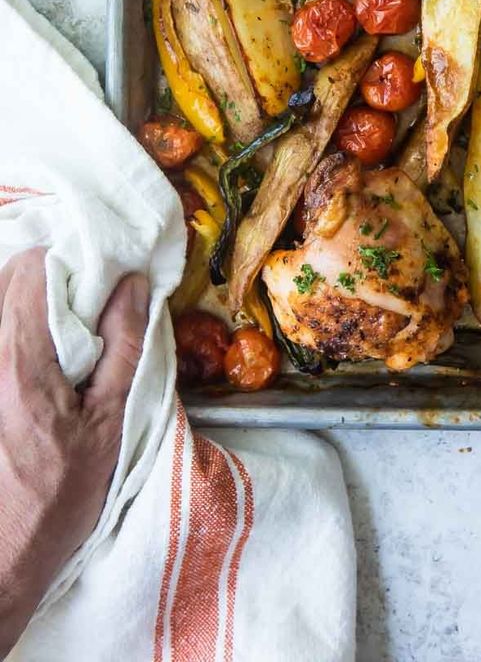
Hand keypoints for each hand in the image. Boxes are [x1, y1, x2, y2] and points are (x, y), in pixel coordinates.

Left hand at [0, 248, 148, 655]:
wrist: (2, 558)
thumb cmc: (59, 498)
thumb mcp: (109, 423)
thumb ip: (123, 346)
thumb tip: (132, 285)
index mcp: (20, 361)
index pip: (33, 268)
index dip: (69, 259)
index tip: (100, 276)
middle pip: (8, 277)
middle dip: (49, 275)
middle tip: (86, 302)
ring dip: (28, 300)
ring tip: (64, 329)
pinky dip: (14, 326)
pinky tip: (39, 356)